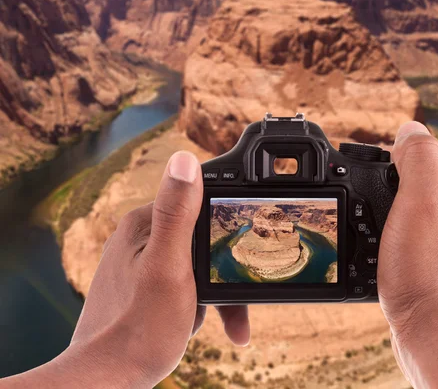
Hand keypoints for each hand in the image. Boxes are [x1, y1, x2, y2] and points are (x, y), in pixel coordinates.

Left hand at [0, 152, 249, 388]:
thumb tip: (185, 159)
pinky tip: (193, 322)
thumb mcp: (169, 267)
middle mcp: (140, 237)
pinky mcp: (141, 284)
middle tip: (233, 310)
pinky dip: (196, 303)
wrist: (108, 378)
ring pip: (196, 265)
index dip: (228, 235)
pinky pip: (182, 282)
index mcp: (144, 223)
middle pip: (202, 241)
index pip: (202, 209)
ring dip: (212, 295)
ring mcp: (140, 261)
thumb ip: (177, 213)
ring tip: (206, 322)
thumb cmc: (139, 327)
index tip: (241, 264)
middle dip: (222, 275)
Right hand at [378, 121, 437, 336]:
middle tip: (353, 190)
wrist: (435, 333)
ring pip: (407, 220)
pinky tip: (371, 253)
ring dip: (383, 216)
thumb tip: (410, 126)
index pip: (424, 159)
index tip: (361, 161)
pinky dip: (385, 244)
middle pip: (415, 189)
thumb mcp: (421, 200)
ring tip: (357, 220)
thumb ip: (418, 158)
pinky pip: (403, 248)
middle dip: (385, 185)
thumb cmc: (428, 269)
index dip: (392, 155)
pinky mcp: (429, 276)